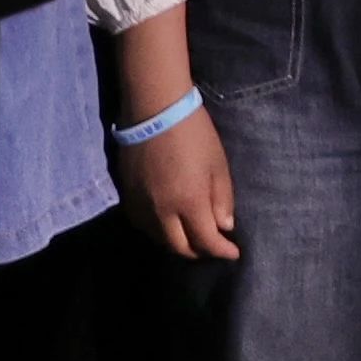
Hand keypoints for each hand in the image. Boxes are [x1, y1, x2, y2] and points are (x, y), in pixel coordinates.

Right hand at [120, 106, 236, 261]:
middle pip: (179, 248)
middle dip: (199, 252)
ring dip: (177, 243)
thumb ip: (222, 199)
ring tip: (190, 238)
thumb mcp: (218, 164)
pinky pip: (142, 225)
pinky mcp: (126, 195)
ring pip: (158, 239)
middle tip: (211, 247)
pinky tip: (166, 224)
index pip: (206, 242)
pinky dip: (157, 231)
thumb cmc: (194, 132)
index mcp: (189, 202)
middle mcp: (162, 211)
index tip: (233, 253)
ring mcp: (141, 204)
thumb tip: (224, 227)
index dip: (222, 251)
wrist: (154, 108)